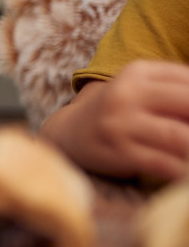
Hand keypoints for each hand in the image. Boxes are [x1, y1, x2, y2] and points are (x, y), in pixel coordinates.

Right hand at [42, 61, 188, 179]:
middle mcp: (127, 94)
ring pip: (180, 137)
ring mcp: (119, 123)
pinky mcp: (117, 152)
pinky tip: (187, 174)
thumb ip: (178, 92)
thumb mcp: (142, 90)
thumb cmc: (120, 112)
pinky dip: (184, 171)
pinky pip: (164, 164)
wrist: (70, 133)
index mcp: (139, 72)